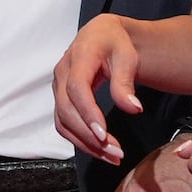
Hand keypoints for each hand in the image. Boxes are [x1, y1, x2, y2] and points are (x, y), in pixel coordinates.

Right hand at [53, 14, 141, 163]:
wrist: (103, 36)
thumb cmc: (115, 42)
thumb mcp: (126, 56)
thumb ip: (125, 82)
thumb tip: (133, 108)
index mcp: (79, 56)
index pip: (76, 88)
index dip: (87, 113)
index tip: (103, 134)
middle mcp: (62, 72)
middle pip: (66, 109)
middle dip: (88, 135)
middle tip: (115, 152)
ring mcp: (58, 86)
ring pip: (63, 121)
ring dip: (85, 143)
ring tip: (111, 156)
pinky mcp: (60, 99)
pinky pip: (65, 124)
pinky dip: (80, 140)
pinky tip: (100, 150)